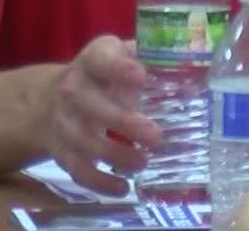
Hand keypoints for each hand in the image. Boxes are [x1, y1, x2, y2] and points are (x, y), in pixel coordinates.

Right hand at [42, 35, 157, 197]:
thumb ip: (149, 59)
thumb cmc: (100, 78)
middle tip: (156, 136)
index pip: (100, 60)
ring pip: (84, 141)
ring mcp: (63, 122)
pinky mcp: (61, 151)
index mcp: (91, 62)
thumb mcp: (117, 58)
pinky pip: (77, 169)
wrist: (48, 99)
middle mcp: (72, 90)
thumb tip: (199, 69)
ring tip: (143, 163)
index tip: (141, 77)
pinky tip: (124, 188)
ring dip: (115, 155)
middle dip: (122, 122)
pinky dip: (100, 183)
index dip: (118, 68)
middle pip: (91, 105)